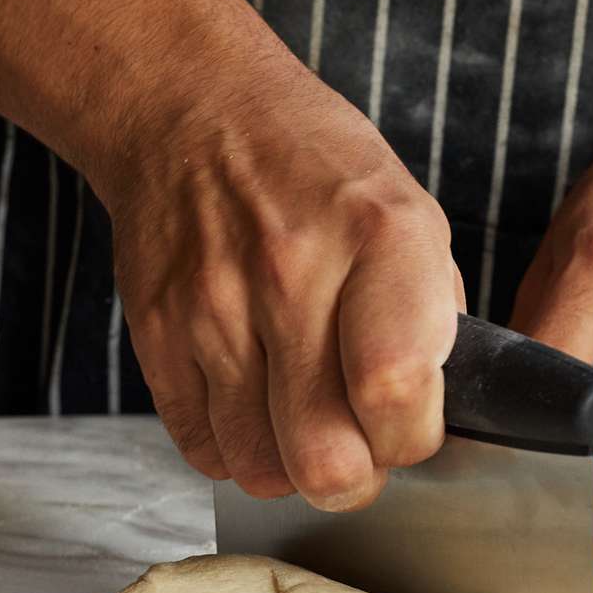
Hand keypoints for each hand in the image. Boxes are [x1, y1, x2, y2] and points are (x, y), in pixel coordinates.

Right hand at [97, 0, 461, 510]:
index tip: (409, 432)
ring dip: (290, 468)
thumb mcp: (411, 217)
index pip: (395, 394)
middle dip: (353, 480)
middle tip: (357, 453)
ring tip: (302, 425)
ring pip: (260, 468)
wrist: (196, 112)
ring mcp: (215, 306)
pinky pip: (201, 448)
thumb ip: (430, 322)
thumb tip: (434, 421)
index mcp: (380, 239)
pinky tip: (254, 408)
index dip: (411, 441)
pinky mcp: (158, 332)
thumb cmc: (318, 173)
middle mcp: (292, 273)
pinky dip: (234, 449)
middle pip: (325, 457)